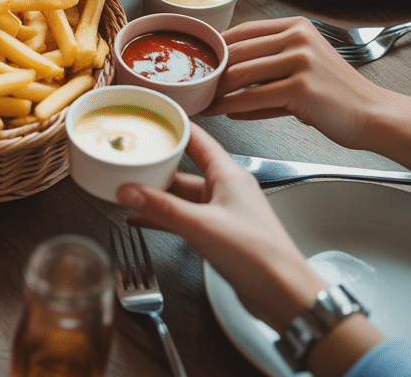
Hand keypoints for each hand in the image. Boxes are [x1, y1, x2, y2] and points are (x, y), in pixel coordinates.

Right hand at [117, 126, 326, 332]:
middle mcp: (226, 189)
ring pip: (182, 195)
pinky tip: (143, 219)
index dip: (175, 127)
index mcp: (229, 175)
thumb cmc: (259, 254)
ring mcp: (222, 212)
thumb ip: (162, 208)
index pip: (198, 139)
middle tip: (130, 161)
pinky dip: (163, 217)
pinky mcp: (218, 233)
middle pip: (185, 168)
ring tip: (128, 191)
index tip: (152, 118)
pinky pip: (184, 217)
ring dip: (157, 195)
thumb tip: (130, 192)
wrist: (281, 292)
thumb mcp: (202, 225)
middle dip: (157, 166)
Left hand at [205, 17, 388, 149]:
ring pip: (240, 74)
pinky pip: (253, 98)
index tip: (198, 62)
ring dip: (216, 90)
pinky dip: (231, 107)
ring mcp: (300, 61)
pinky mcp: (301, 88)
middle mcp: (297, 38)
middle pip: (236, 51)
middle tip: (193, 85)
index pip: (242, 31)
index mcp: (295, 26)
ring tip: (201, 100)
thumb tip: (225, 75)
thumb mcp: (305, 63)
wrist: (372, 114)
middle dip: (211, 71)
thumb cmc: (336, 94)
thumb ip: (268, 62)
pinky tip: (222, 112)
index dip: (215, 47)